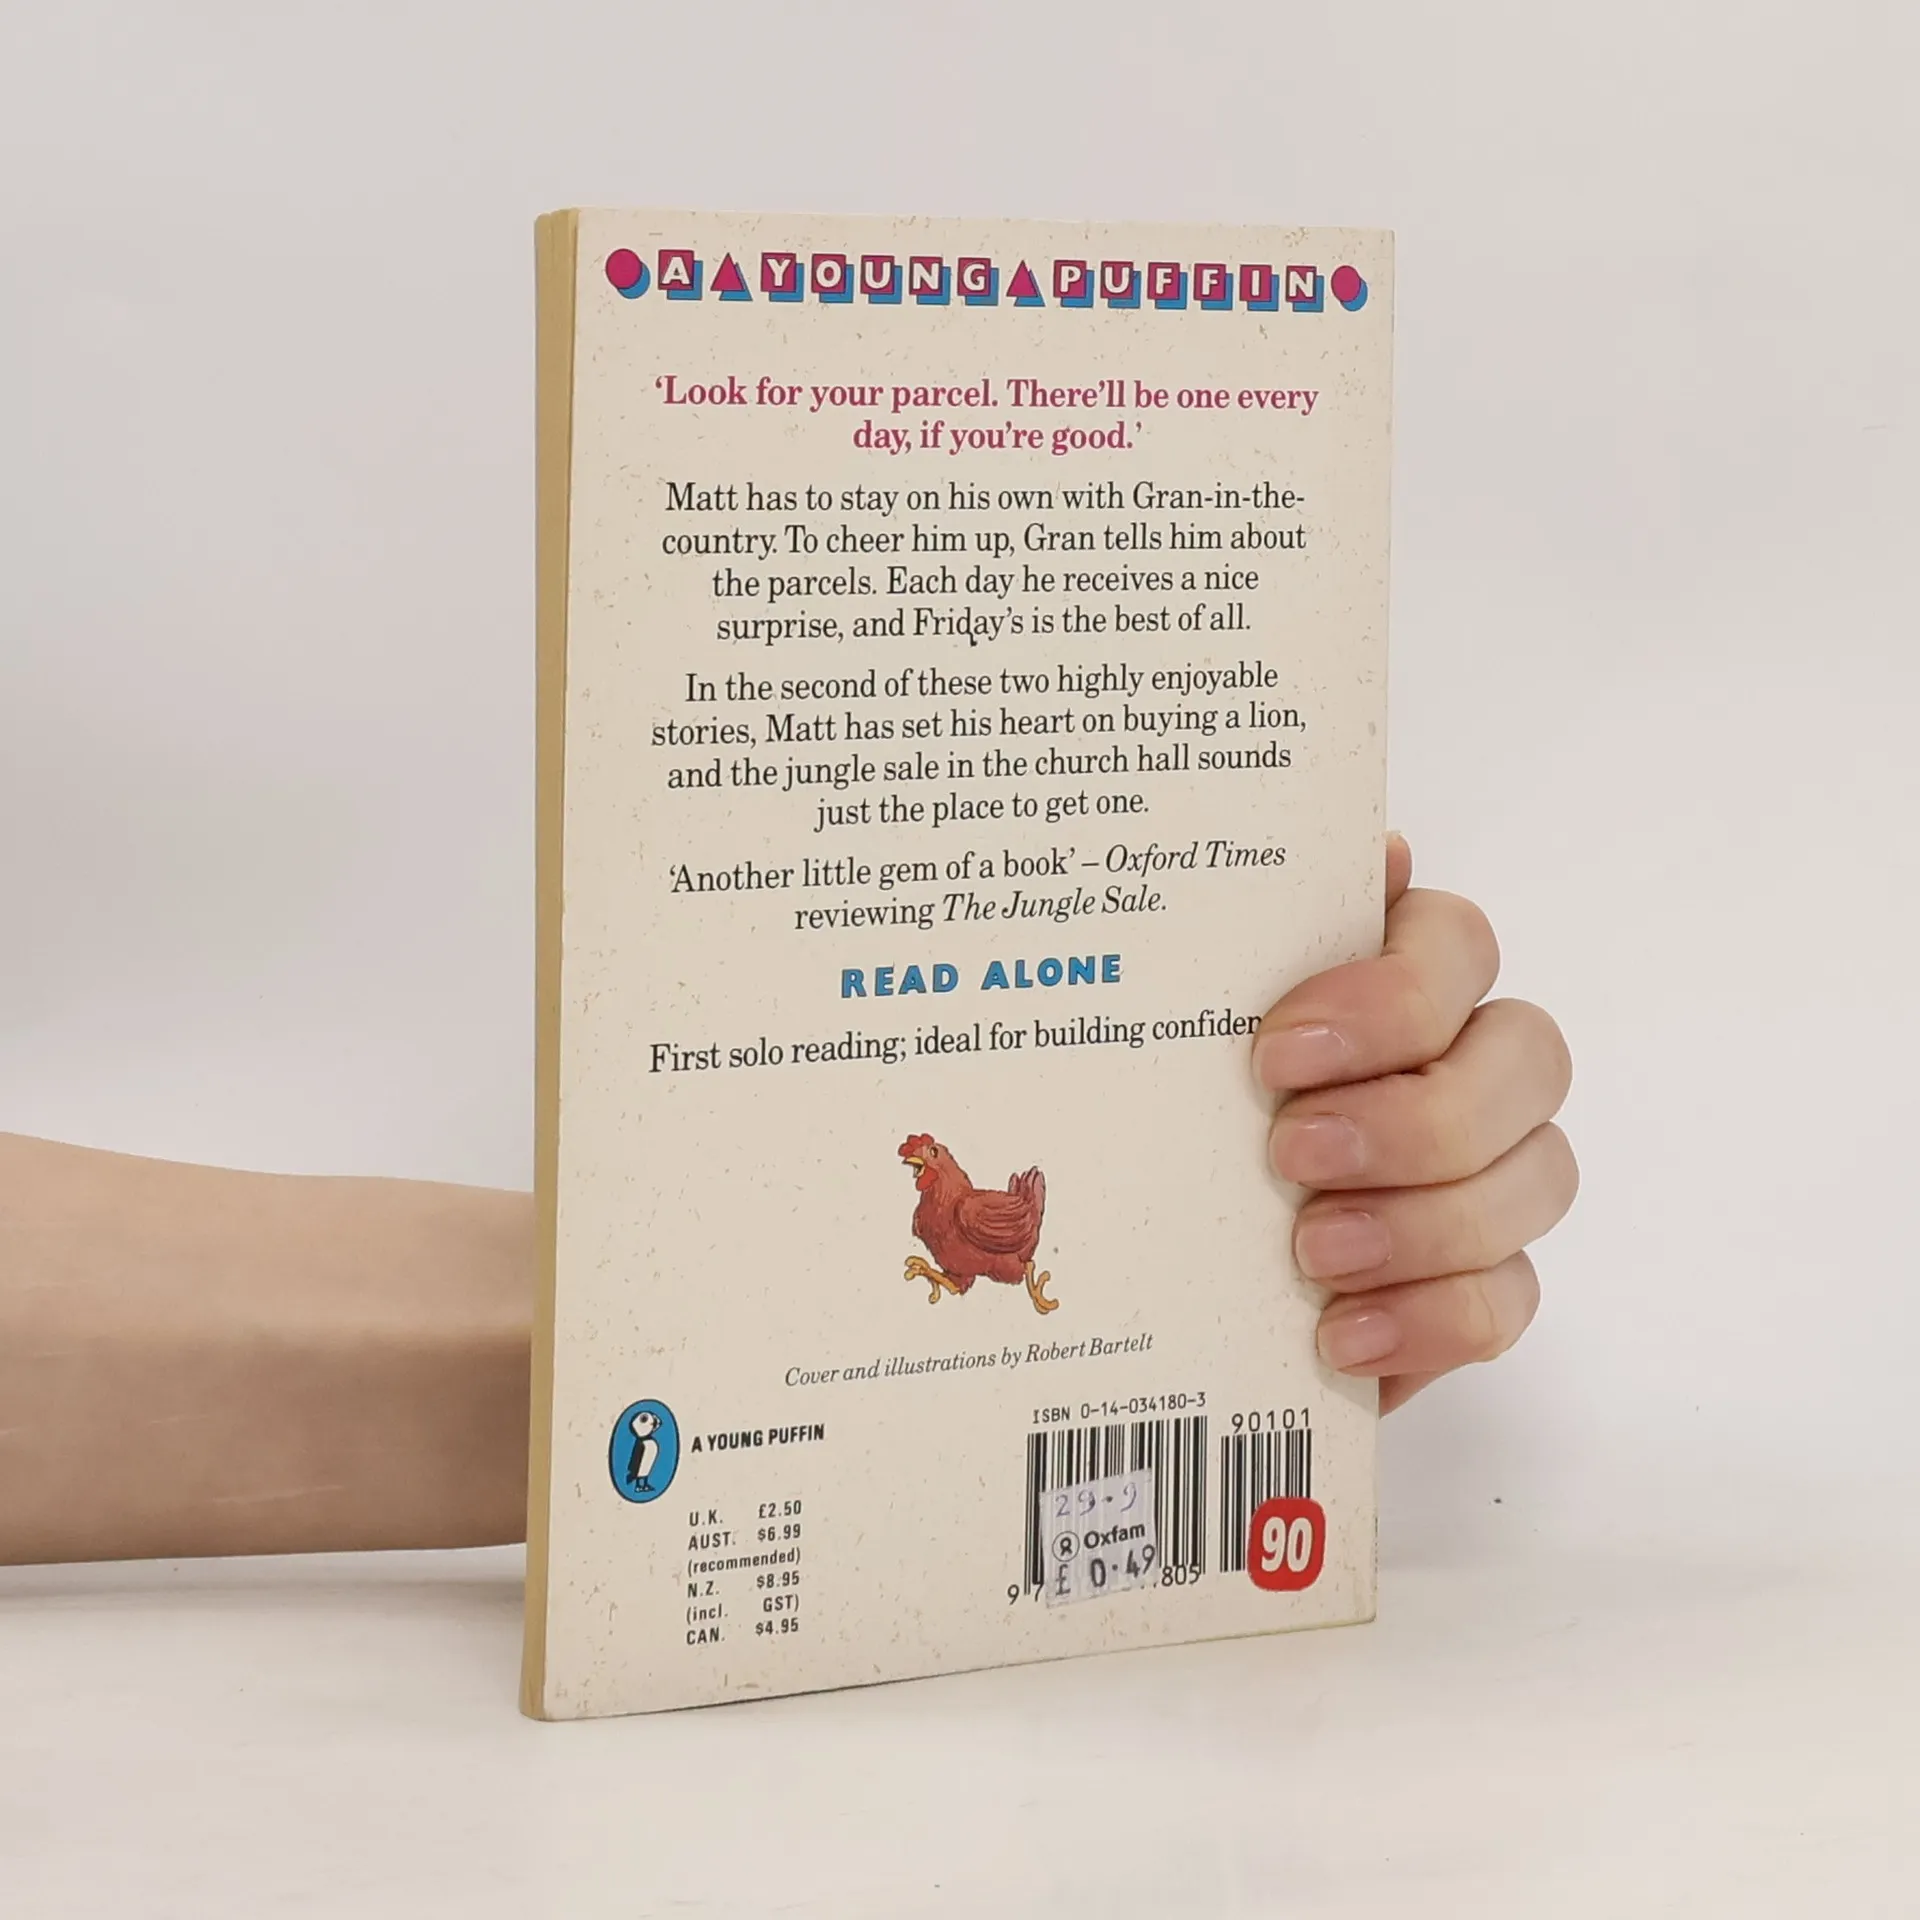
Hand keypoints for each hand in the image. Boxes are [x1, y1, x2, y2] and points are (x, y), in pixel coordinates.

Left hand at [1252, 836, 1575, 1411]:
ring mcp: (1498, 1171)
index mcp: (1408, 972)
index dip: (1389, 998)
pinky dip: (1429, 1320)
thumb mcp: (1197, 1014)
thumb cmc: (1198, 1091)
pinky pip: (1509, 1300)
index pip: (1458, 945)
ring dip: (1424, 1222)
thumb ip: (1264, 933)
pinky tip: (1341, 1334)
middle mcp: (1475, 1058)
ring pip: (1538, 1179)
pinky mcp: (1484, 1279)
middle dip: (1414, 1116)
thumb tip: (1374, 852)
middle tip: (1292, 1154)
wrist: (1166, 1230)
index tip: (1276, 1054)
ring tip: (1312, 1253)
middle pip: (1527, 1060)